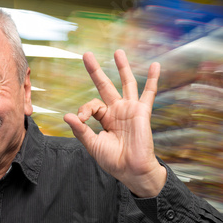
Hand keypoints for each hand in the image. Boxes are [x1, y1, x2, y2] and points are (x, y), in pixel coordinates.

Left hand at [64, 49, 165, 196]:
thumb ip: (81, 130)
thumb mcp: (93, 145)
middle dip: (96, 71)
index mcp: (104, 119)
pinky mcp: (142, 112)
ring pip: (126, 83)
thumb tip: (67, 116)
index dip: (84, 109)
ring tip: (118, 52)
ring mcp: (130, 109)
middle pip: (105, 86)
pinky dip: (152, 80)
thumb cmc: (113, 160)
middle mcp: (117, 111)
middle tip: (87, 55)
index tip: (81, 120)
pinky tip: (155, 65)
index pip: (92, 105)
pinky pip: (148, 93)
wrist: (132, 170)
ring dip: (123, 67)